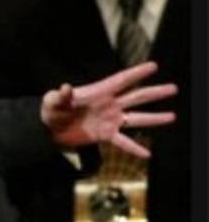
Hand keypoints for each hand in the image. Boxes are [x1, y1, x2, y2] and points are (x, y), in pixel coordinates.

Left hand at [40, 61, 176, 158]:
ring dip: (154, 118)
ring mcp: (110, 120)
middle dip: (154, 93)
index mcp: (99, 92)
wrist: (48, 130)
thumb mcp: (52, 101)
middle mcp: (109, 105)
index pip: (121, 80)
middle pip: (136, 97)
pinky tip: (147, 155)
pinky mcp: (105, 135)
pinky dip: (134, 148)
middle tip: (173, 88)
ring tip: (172, 117)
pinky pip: (123, 142)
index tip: (153, 66)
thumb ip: (60, 96)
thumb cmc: (51, 110)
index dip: (136, 73)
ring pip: (136, 119)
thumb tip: (65, 88)